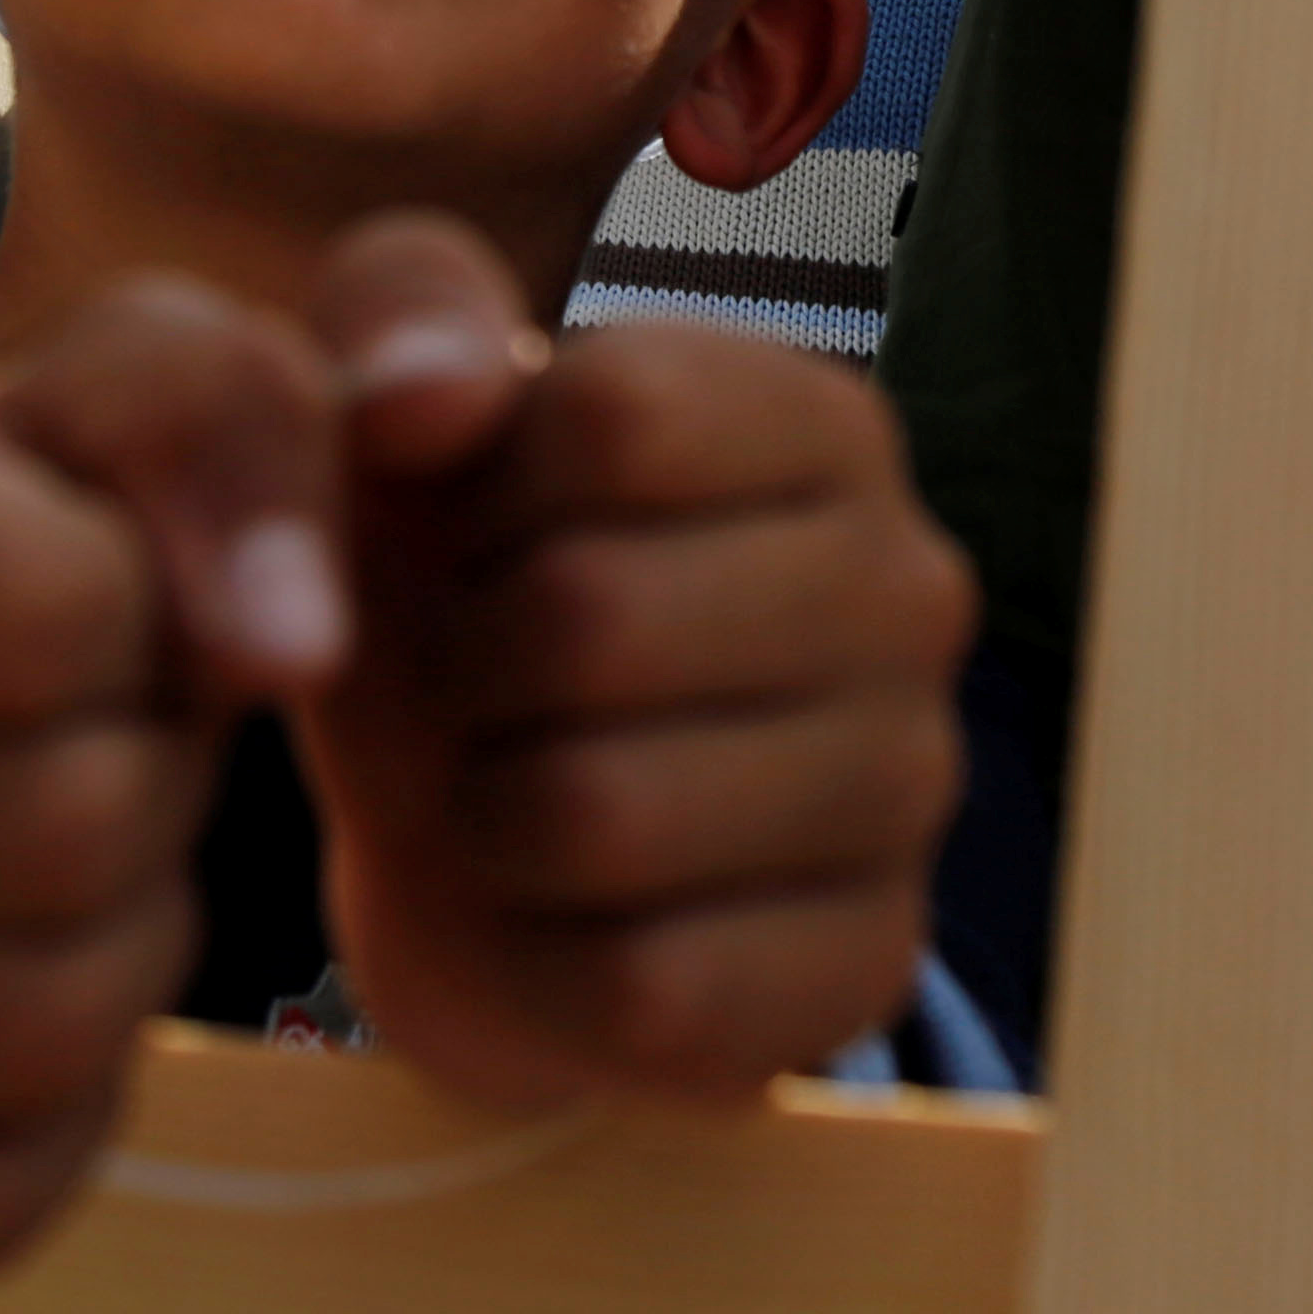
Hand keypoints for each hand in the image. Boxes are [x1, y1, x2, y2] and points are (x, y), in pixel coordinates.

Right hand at [0, 279, 352, 1270]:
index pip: (51, 623)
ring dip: (126, 942)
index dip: (153, 612)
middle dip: (152, 785)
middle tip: (102, 737)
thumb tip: (291, 645)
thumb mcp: (161, 389)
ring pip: (35, 1033)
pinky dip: (65, 1112)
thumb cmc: (66, 519)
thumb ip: (232, 425)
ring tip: (71, 850)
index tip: (107, 596)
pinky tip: (24, 974)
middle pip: (62, 841)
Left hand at [294, 216, 974, 1114]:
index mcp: (825, 422)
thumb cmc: (452, 598)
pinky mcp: (874, 968)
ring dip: (484, 822)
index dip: (475, 489)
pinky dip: (541, 967)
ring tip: (509, 798)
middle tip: (476, 693)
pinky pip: (644, 989)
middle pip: (591, 614)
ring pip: (598, 815)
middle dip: (462, 670)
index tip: (477, 535)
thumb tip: (430, 398)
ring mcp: (915, 785)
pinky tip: (560, 921)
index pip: (615, 411)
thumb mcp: (397, 428)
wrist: (470, 847)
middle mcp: (913, 588)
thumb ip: (398, 324)